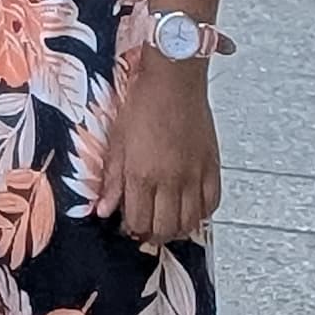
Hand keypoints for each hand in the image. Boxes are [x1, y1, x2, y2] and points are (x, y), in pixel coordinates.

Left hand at [105, 50, 220, 247]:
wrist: (174, 79)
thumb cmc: (143, 103)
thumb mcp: (117, 140)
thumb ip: (111, 179)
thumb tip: (102, 209)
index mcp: (142, 175)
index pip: (137, 222)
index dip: (131, 230)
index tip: (128, 224)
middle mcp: (169, 180)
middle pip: (164, 229)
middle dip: (153, 236)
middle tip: (147, 228)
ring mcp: (193, 175)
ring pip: (189, 222)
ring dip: (177, 229)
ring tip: (168, 222)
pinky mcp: (211, 167)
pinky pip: (212, 204)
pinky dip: (202, 213)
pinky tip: (192, 209)